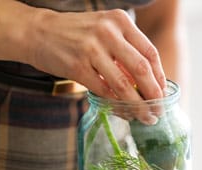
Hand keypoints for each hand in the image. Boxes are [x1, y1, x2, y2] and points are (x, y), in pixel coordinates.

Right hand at [29, 9, 165, 102]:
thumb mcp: (104, 29)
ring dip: (137, 105)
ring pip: (123, 84)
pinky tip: (121, 111)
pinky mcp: (77, 66)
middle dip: (153, 94)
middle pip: (142, 68)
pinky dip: (114, 104)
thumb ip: (125, 48)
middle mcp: (108, 32)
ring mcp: (91, 49)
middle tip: (159, 111)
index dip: (159, 77)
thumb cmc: (75, 34)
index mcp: (120, 21)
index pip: (150, 52)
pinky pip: (103, 91)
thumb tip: (149, 81)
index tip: (163, 94)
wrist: (37, 32)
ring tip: (144, 117)